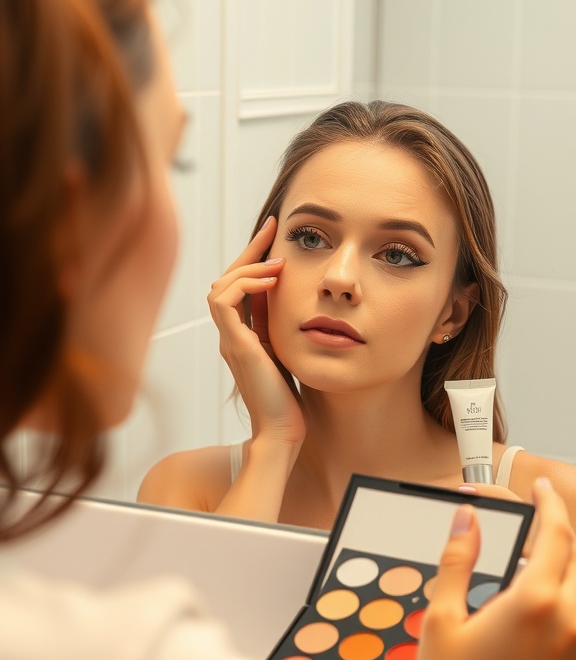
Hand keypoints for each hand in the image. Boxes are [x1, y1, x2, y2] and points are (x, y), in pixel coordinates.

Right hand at [208, 217, 305, 447]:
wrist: (282, 430)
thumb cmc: (291, 400)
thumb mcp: (290, 351)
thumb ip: (286, 326)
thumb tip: (298, 296)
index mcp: (243, 336)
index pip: (240, 286)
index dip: (255, 258)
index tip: (276, 235)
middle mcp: (231, 335)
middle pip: (226, 279)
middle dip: (250, 250)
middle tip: (274, 229)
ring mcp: (229, 340)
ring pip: (221, 285)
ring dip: (249, 266)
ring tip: (278, 262)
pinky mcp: (233, 344)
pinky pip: (224, 300)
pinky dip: (245, 284)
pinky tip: (271, 282)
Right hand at [417, 479, 575, 659]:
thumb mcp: (442, 619)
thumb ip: (457, 560)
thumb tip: (466, 519)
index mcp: (534, 601)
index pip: (558, 532)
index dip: (550, 503)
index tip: (541, 490)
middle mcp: (571, 621)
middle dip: (564, 533)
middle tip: (542, 526)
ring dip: (570, 572)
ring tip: (544, 570)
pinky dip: (573, 607)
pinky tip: (551, 612)